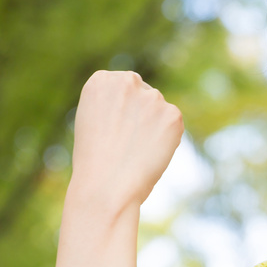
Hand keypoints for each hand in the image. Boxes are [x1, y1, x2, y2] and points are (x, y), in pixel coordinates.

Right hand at [68, 70, 183, 212]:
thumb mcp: (93, 120)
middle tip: (129, 142)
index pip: (124, 86)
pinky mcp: (173, 114)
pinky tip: (150, 153)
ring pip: (160, 110)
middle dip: (142, 114)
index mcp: (101, 80)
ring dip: (155, 127)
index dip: (122, 111)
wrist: (106, 186)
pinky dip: (168, 139)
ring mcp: (152, 96)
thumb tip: (142, 101)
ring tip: (136, 151)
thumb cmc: (95, 160)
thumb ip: (114, 103)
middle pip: (144, 93)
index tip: (115, 128)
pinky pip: (174, 124)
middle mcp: (127, 81)